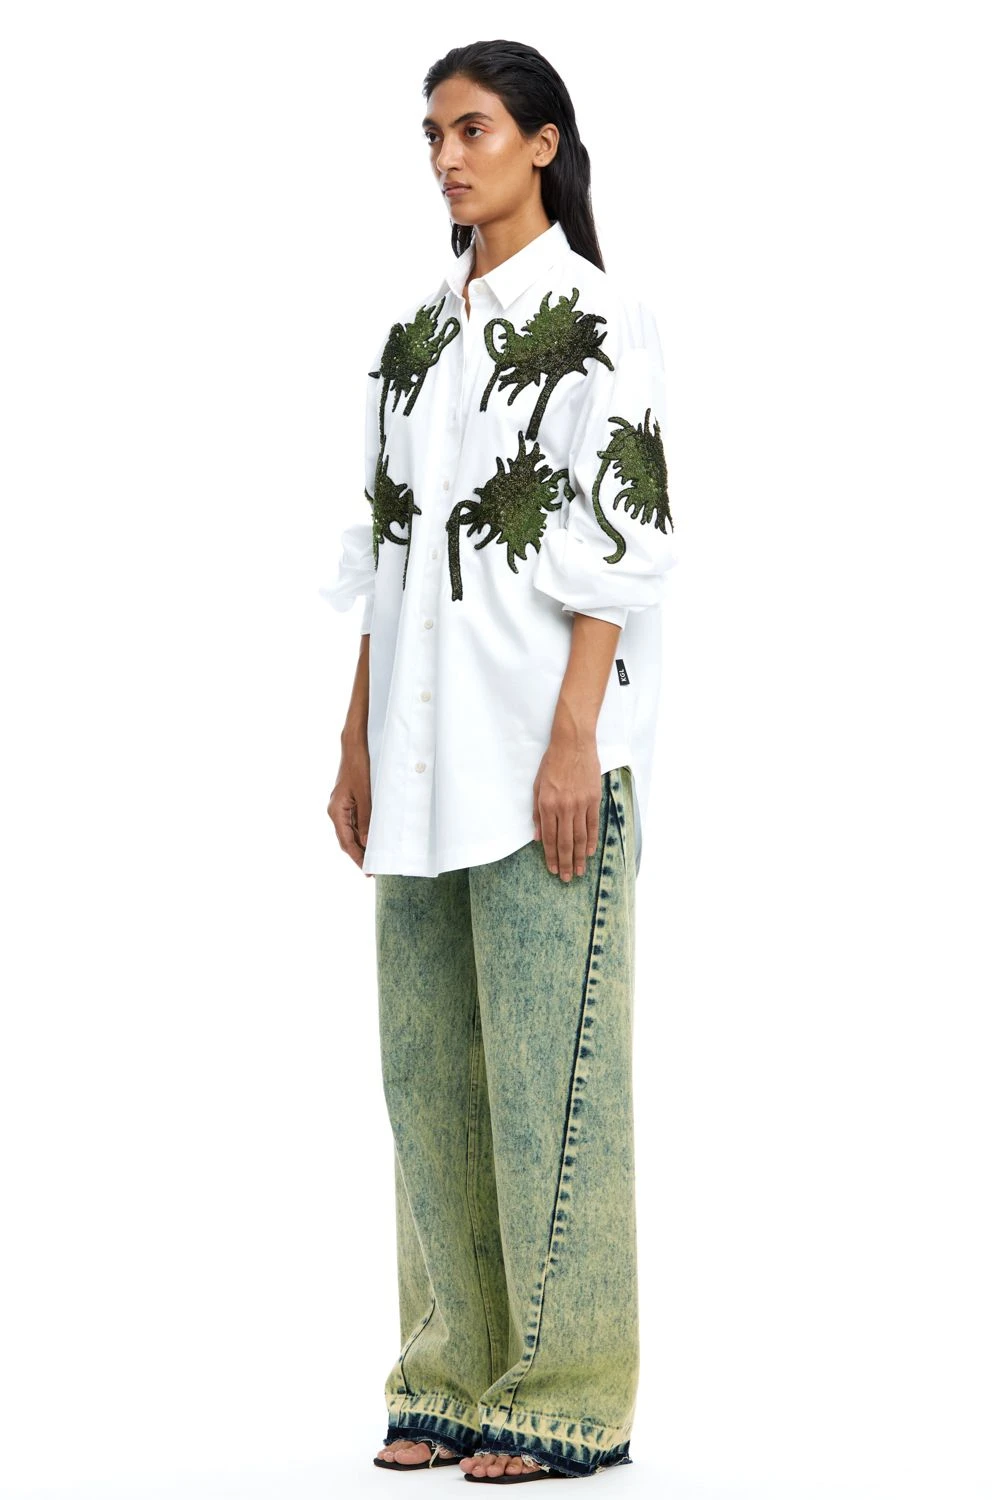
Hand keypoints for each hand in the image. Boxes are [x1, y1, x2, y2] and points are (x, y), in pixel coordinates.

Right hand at [328, 744, 371, 871]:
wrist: (354, 747)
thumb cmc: (358, 768)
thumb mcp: (365, 795)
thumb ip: (365, 819)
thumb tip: (365, 843)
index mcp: (336, 811)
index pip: (346, 841)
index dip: (356, 857)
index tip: (367, 870)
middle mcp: (335, 811)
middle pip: (346, 840)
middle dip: (358, 855)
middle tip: (371, 870)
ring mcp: (340, 807)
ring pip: (349, 832)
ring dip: (360, 845)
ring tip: (373, 859)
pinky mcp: (347, 802)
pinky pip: (353, 823)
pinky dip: (361, 833)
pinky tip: (371, 839)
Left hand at [532, 739, 601, 881]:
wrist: (573, 744)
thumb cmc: (552, 764)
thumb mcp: (537, 786)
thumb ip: (536, 813)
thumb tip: (535, 837)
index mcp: (547, 805)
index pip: (548, 838)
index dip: (550, 856)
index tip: (553, 869)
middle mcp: (564, 808)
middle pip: (565, 842)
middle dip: (566, 862)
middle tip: (567, 878)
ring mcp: (580, 804)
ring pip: (580, 837)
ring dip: (579, 857)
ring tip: (580, 871)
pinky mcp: (593, 799)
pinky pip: (593, 825)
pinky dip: (591, 840)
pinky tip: (590, 852)